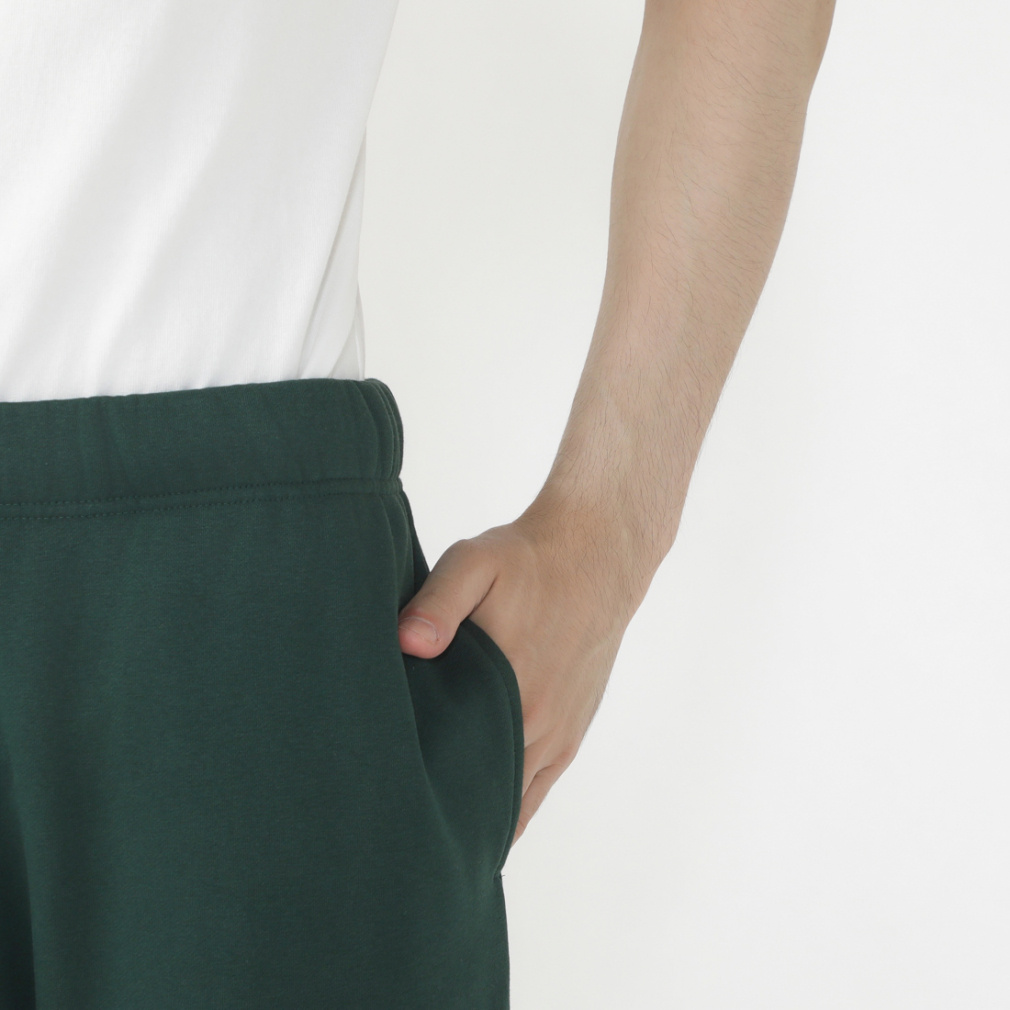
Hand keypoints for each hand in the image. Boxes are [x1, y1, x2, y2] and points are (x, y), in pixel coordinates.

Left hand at [397, 507, 642, 847]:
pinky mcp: (570, 735)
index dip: (414, 789)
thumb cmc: (529, 560)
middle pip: (478, 790)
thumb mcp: (475, 563)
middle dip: (437, 811)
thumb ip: (438, 603)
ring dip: (474, 817)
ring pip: (509, 801)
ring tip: (427, 843)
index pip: (450, 762)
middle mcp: (535, 722)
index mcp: (506, 686)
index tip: (380, 811)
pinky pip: (536, 793)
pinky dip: (509, 815)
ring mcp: (556, 734)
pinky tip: (482, 832)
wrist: (597, 557)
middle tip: (391, 836)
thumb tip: (407, 644)